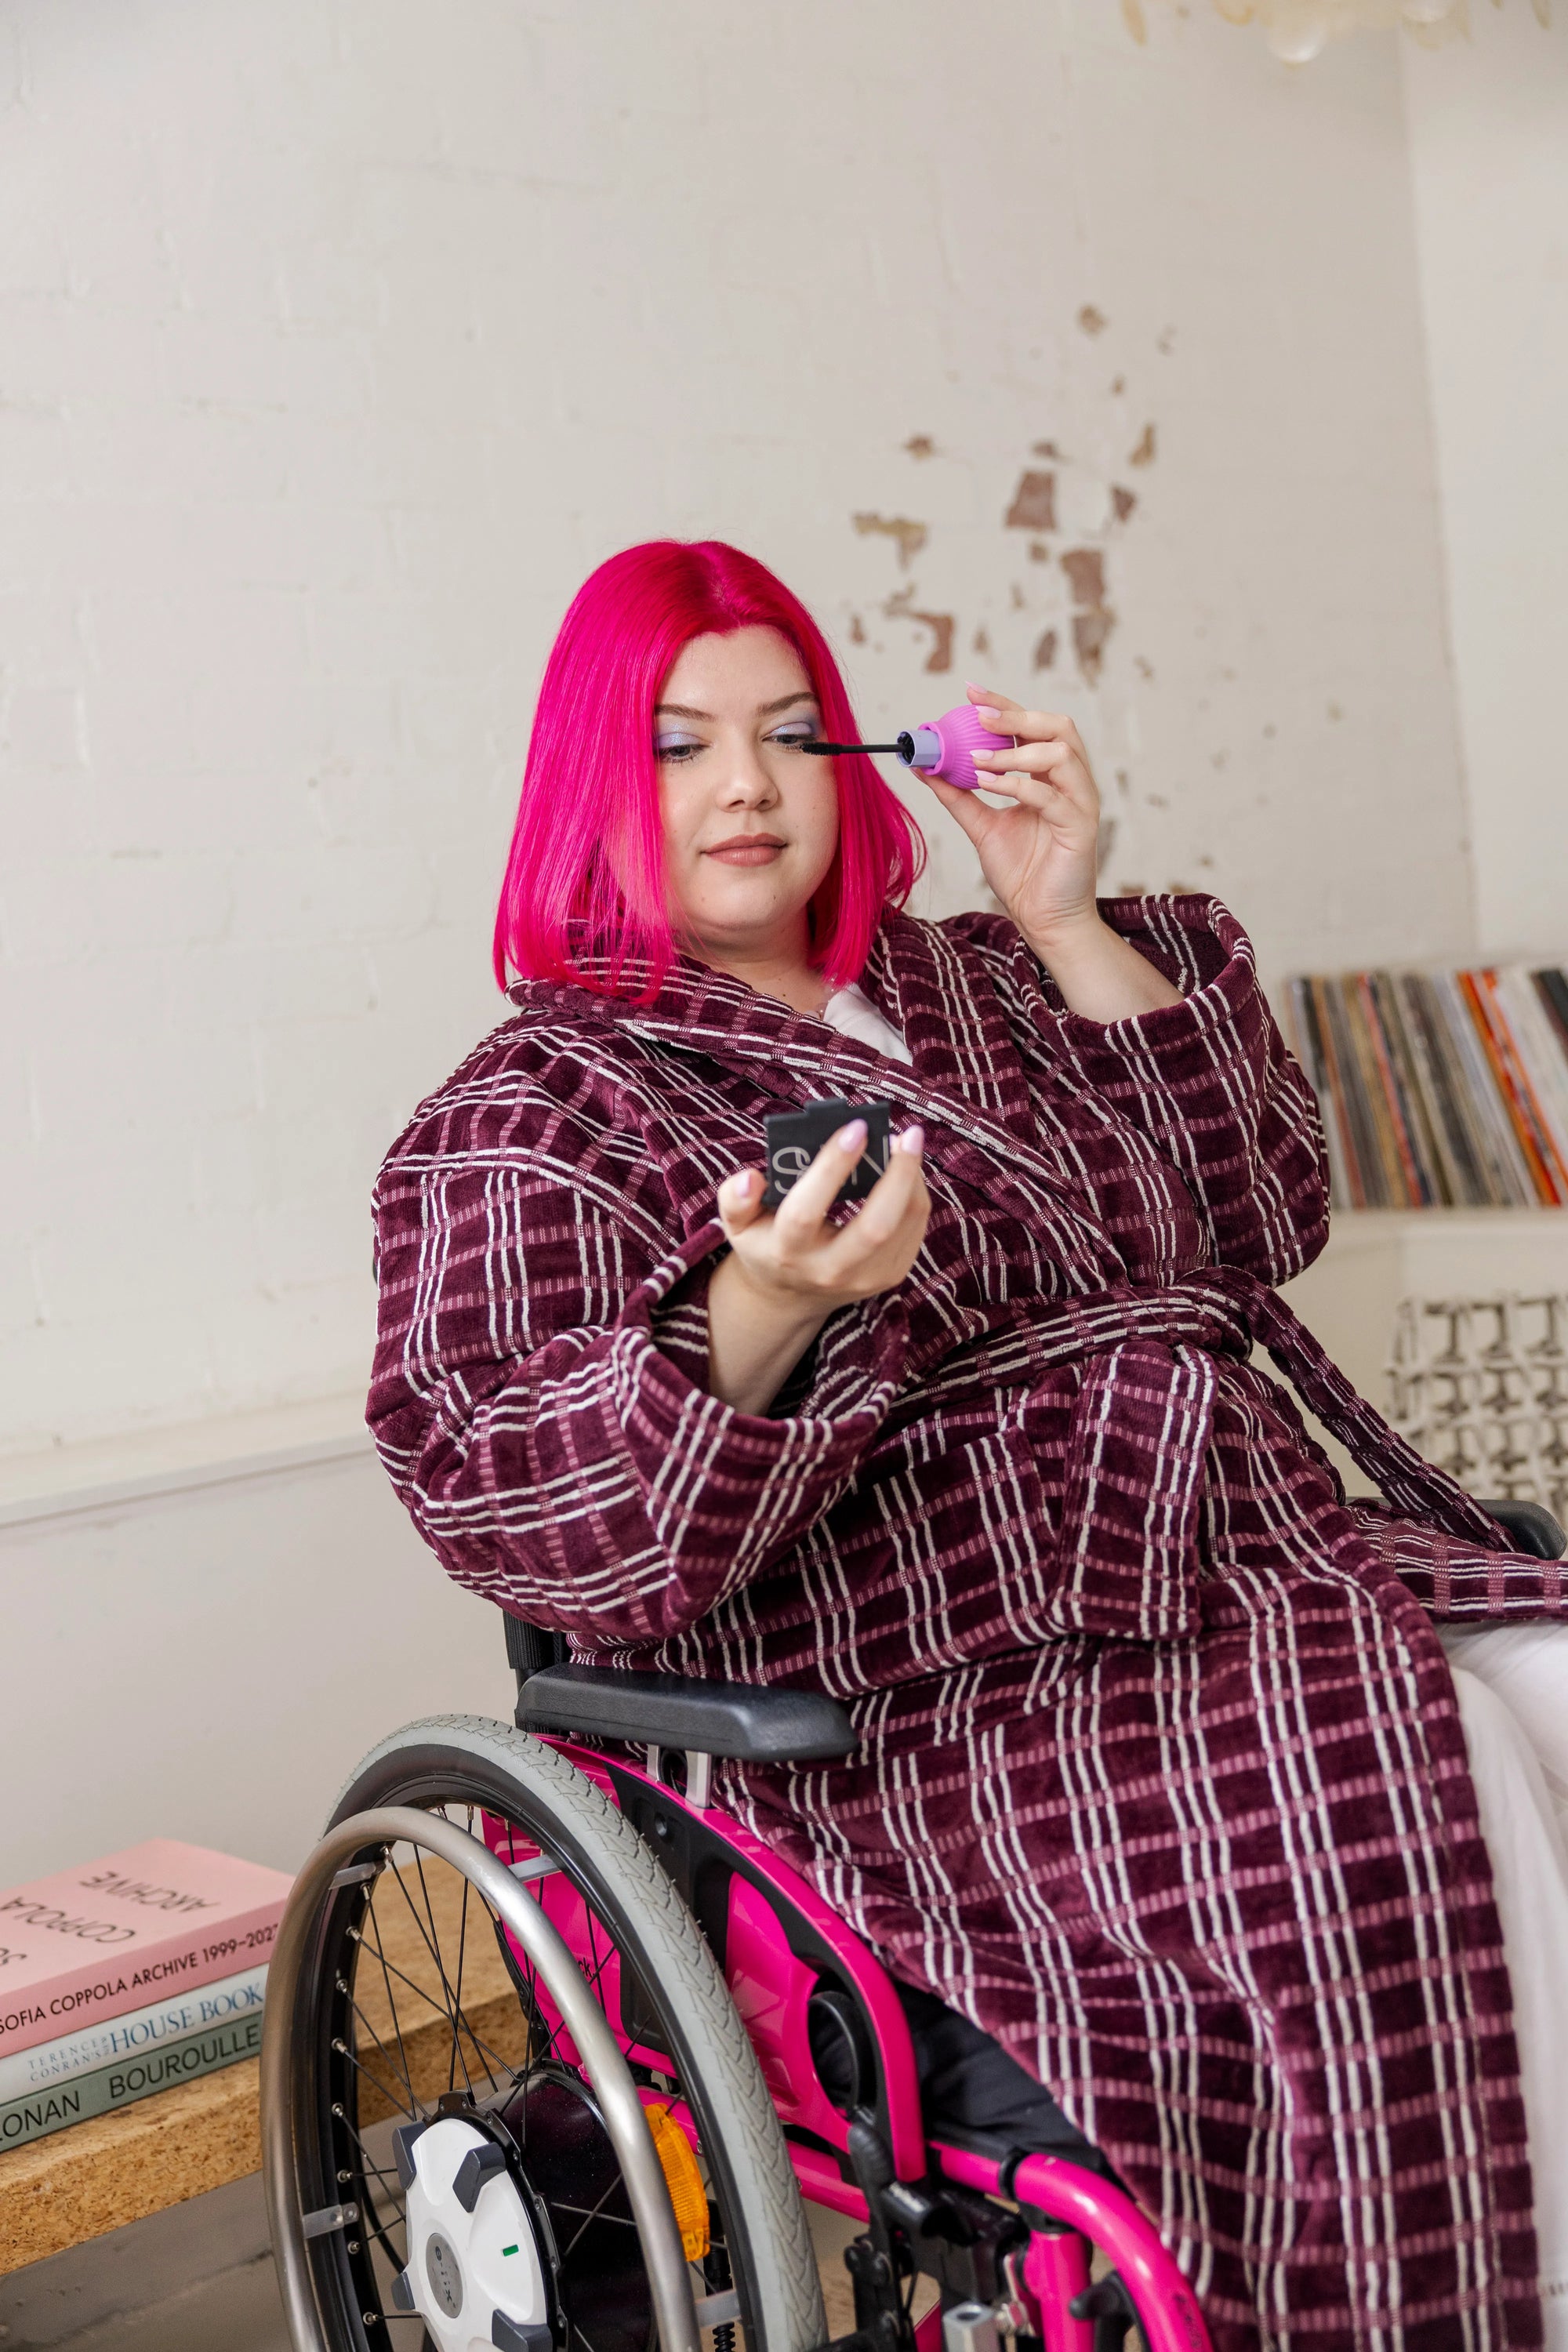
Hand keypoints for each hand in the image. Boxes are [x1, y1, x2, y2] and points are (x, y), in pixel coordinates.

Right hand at [704, 1118, 928, 1412]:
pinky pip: (914, 1229)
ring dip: (912, 1179)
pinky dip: (916, 1193)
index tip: (855, 1127)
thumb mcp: (738, 1224)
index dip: (832, 1168)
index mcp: (787, 1252)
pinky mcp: (890, 1276)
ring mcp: (864, 1278)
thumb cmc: (766, 1242)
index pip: (807, 1211)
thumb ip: (735, 1199)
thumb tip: (751, 1178)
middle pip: (874, 1227)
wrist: (790, 1293)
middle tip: (908, 1134)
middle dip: (898, 1176)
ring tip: (907, 1143)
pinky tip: (907, 1169)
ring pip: (903, 1225)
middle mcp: (828, 1270)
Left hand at [921, 685, 1180, 1022]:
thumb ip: (957, 795)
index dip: (1004, 705)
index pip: (1032, 727)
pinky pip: (1053, 796)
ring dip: (1016, 751)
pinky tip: (988, 783)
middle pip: (1058, 726)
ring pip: (1061, 754)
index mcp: (1049, 777)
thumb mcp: (980, 826)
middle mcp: (1070, 783)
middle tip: (979, 714)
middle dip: (1017, 715)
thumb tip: (924, 765)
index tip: (970, 691)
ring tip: (978, 759)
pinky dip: (1018, 785)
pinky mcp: (1081, 828)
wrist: (1042, 920)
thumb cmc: (1021, 873)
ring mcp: (1079, 803)